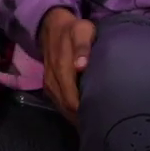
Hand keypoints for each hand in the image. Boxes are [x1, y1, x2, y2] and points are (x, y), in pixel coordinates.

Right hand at [39, 7, 94, 123]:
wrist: (52, 25)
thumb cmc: (73, 29)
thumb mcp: (82, 31)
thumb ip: (82, 47)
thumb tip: (80, 66)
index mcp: (61, 69)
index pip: (72, 99)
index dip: (84, 111)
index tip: (100, 119)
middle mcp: (53, 80)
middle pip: (67, 107)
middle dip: (81, 118)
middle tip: (101, 125)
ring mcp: (49, 83)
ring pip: (62, 107)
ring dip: (75, 116)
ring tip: (92, 123)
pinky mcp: (49, 84)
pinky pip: (58, 101)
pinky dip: (69, 109)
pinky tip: (81, 114)